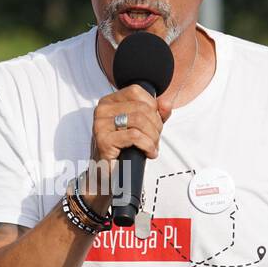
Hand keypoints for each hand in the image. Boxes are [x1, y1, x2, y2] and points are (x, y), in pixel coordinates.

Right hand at [87, 85, 171, 211]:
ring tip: (152, 147)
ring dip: (153, 136)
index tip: (154, 123)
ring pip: (140, 120)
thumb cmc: (124, 149)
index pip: (136, 91)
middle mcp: (102, 109)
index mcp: (109, 101)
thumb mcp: (143, 127)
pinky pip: (135, 136)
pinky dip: (148, 145)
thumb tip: (167, 103)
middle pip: (141, 107)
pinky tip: (149, 153)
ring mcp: (100, 124)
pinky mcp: (103, 140)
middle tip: (155, 140)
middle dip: (156, 125)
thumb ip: (156, 113)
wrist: (107, 175)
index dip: (152, 107)